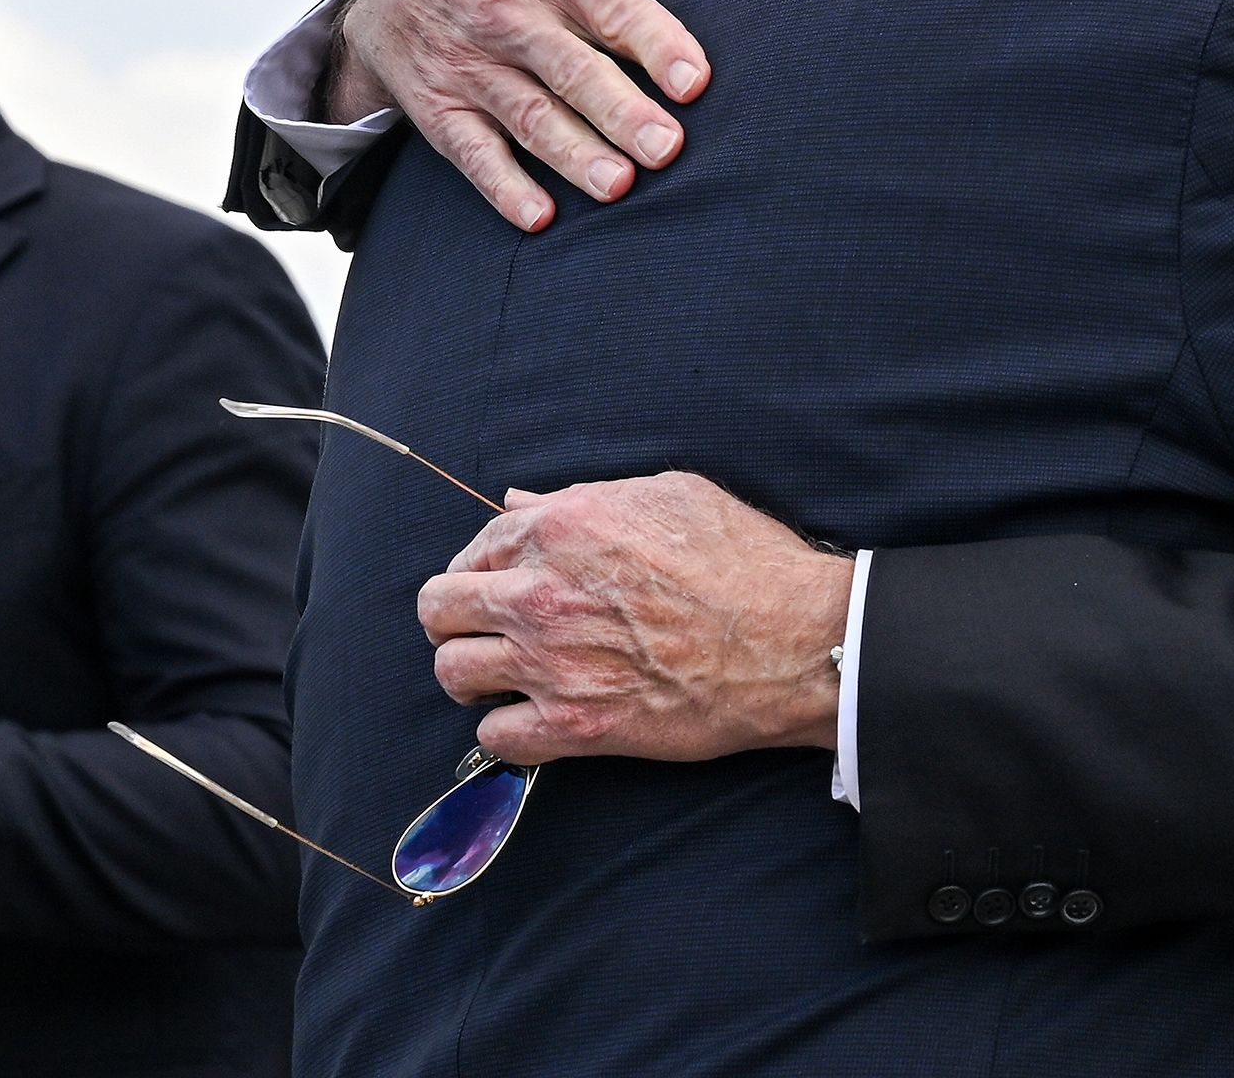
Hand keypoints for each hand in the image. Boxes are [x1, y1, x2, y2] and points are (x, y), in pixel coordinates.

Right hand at [331, 0, 741, 231]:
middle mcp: (512, 17)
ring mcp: (472, 66)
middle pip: (571, 68)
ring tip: (618, 186)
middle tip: (669, 149)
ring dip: (571, 152)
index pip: (614, 9)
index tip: (697, 81)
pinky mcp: (439, 107)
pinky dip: (500, 186)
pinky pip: (469, 151)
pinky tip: (538, 217)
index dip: (656, 43)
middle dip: (619, 110)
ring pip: (526, 114)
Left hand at [417, 472, 852, 764]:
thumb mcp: (672, 495)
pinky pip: (496, 738)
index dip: (481, 566)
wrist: (794, 640)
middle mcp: (540, 593)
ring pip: (452, 672)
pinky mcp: (574, 726)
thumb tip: (520, 500)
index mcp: (561, 528)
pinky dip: (508, 732)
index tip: (499, 582)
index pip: (473, 546)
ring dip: (472, 675)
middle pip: (439, 608)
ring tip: (500, 678)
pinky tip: (534, 721)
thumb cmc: (746, 560)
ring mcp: (551, 663)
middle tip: (484, 629)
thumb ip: (583, 498)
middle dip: (455, 617)